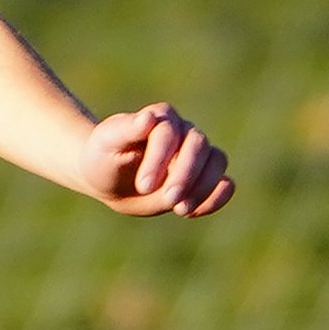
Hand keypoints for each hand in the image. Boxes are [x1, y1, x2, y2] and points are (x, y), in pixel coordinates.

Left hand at [80, 102, 231, 218]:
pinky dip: (217, 198)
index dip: (159, 159)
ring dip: (204, 187)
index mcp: (160, 118)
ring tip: (180, 209)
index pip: (169, 133)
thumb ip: (127, 129)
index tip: (143, 186)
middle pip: (199, 146)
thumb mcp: (107, 143)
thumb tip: (149, 118)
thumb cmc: (104, 157)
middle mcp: (183, 131)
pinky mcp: (203, 177)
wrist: (109, 178)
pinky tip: (193, 212)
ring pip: (217, 161)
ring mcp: (196, 154)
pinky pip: (224, 184)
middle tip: (169, 201)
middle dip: (186, 175)